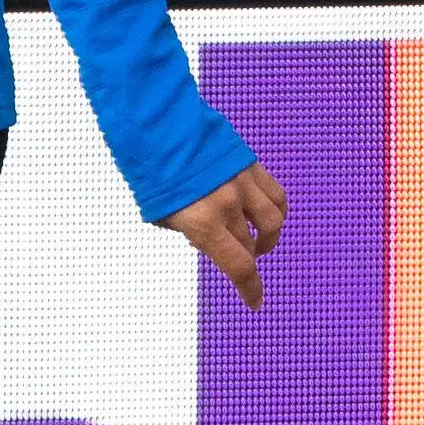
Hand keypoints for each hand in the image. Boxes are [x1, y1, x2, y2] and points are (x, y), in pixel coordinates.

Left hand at [159, 162, 285, 307]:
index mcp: (203, 222)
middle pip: (250, 245)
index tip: (255, 302)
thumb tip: (204, 238)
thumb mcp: (159, 212)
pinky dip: (275, 210)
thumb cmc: (148, 168)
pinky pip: (274, 195)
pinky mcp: (249, 164)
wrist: (154, 122)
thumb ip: (188, 230)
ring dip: (267, 237)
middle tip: (233, 256)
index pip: (239, 267)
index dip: (250, 289)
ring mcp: (242, 183)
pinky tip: (264, 215)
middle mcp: (228, 206)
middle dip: (244, 257)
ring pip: (272, 222)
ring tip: (256, 241)